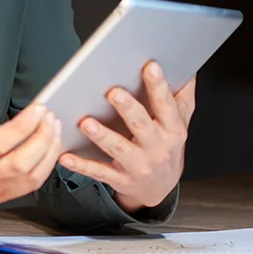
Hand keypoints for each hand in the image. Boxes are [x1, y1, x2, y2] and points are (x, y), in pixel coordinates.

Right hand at [0, 102, 63, 227]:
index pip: (0, 142)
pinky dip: (46, 168)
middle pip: (23, 160)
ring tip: (53, 129)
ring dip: (48, 151)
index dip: (24, 124)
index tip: (37, 108)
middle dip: (43, 136)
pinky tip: (48, 151)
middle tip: (50, 115)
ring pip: (32, 175)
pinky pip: (30, 186)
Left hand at [58, 61, 193, 214]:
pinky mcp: (120, 179)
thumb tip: (187, 67)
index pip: (166, 106)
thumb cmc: (167, 146)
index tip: (150, 66)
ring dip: (102, 136)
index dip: (159, 87)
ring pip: (118, 149)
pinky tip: (65, 157)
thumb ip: (182, 96)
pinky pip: (99, 172)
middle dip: (128, 109)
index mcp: (172, 130)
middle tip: (113, 92)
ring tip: (86, 122)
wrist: (161, 187)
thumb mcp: (180, 122)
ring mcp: (138, 165)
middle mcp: (157, 148)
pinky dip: (82, 165)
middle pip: (142, 126)